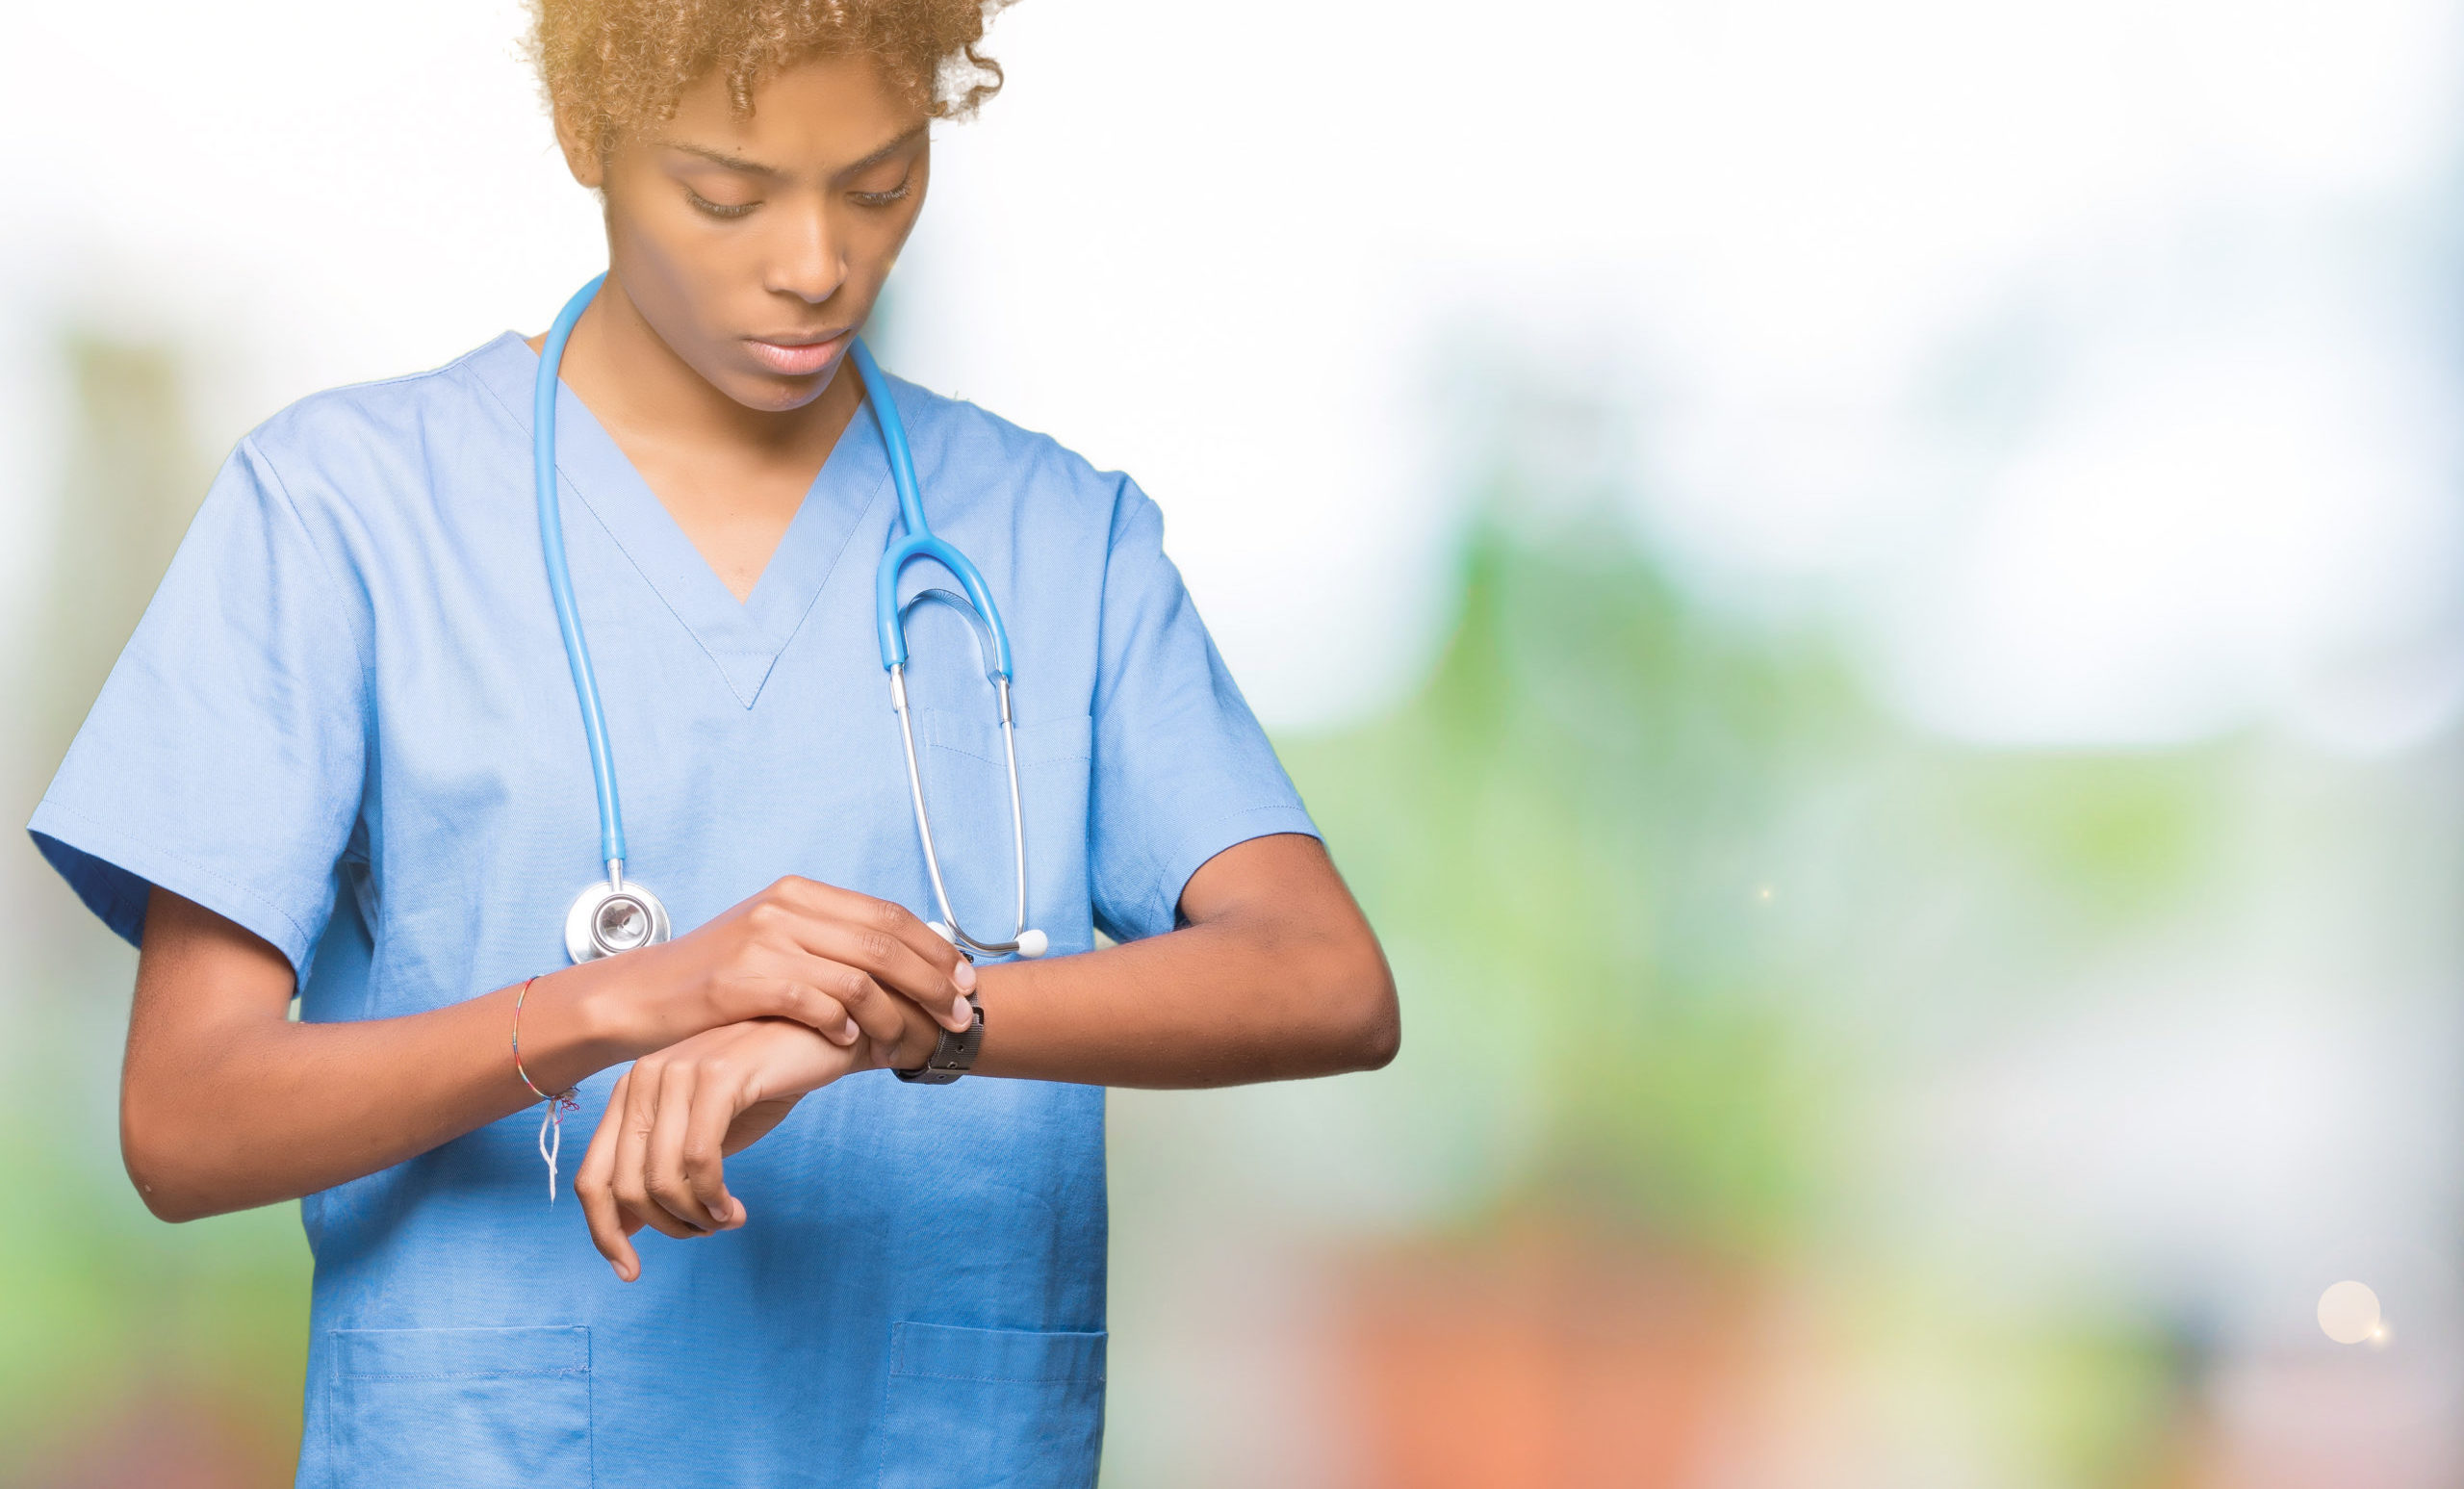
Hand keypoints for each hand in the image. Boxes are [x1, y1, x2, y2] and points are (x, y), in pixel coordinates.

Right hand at [574, 876, 976, 1060]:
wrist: (641, 996)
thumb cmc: (718, 979)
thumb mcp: (775, 940)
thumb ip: (830, 940)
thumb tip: (905, 957)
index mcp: (800, 893)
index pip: (888, 915)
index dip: (935, 948)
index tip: (966, 980)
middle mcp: (784, 908)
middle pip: (884, 945)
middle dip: (932, 983)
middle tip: (959, 1016)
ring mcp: (761, 942)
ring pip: (856, 977)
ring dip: (895, 1014)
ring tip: (912, 1041)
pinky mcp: (738, 981)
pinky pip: (810, 1001)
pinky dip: (840, 1022)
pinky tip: (851, 1041)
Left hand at [574, 1017, 876, 1280]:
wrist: (823, 1037)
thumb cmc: (765, 1087)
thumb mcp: (704, 1137)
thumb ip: (662, 1172)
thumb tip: (625, 1231)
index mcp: (630, 1093)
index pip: (592, 1178)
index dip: (605, 1233)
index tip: (630, 1272)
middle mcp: (643, 1079)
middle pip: (624, 1186)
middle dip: (666, 1226)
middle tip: (705, 1232)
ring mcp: (677, 1073)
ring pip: (661, 1177)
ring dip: (695, 1216)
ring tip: (726, 1219)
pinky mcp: (718, 1076)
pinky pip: (700, 1158)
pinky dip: (714, 1197)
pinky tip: (733, 1207)